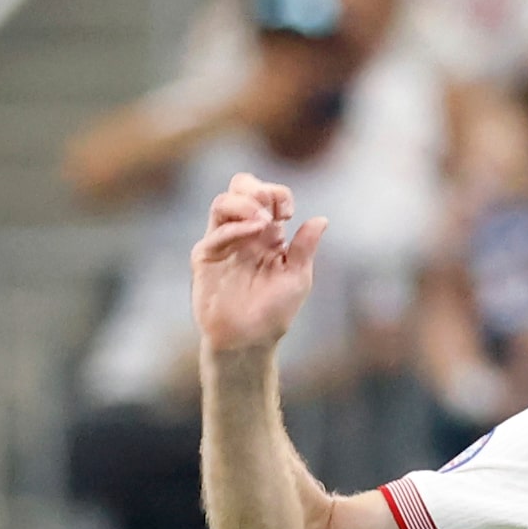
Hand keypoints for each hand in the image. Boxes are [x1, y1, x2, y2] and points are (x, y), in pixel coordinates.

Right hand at [191, 172, 327, 356]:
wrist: (249, 339)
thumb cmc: (274, 311)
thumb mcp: (297, 277)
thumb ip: (305, 247)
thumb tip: (321, 219)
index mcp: (268, 234)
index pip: (267, 196)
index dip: (278, 195)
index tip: (288, 213)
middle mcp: (244, 233)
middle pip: (240, 189)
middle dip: (256, 189)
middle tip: (271, 209)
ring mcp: (223, 243)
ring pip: (223, 203)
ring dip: (244, 203)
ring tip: (263, 218)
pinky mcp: (206, 257)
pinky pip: (215, 232)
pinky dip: (236, 226)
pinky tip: (254, 230)